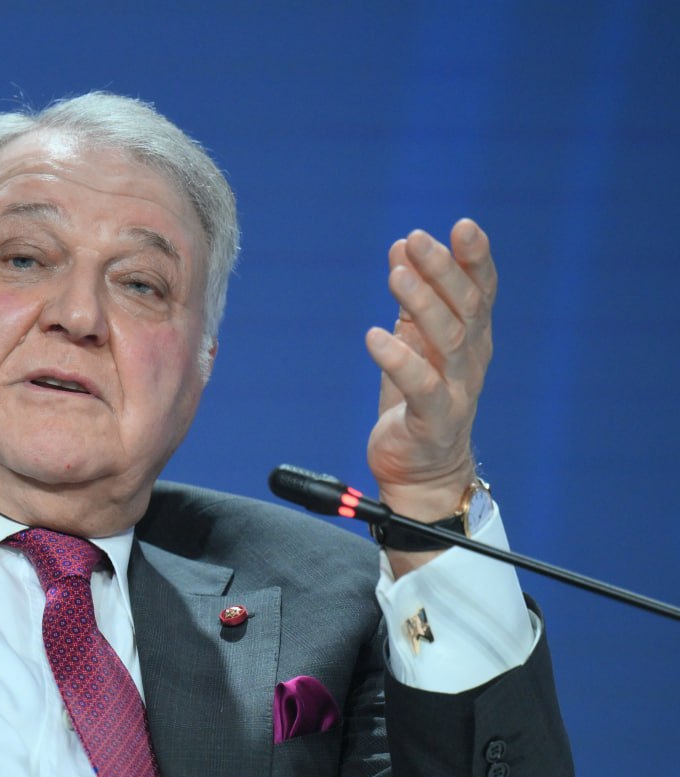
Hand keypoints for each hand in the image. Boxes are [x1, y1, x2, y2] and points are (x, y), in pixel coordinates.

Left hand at [365, 219, 495, 557]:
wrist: (421, 472)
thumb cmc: (419, 403)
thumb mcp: (416, 343)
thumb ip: (413, 300)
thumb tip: (402, 247)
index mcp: (471, 338)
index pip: (481, 291)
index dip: (475, 258)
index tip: (463, 225)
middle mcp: (471, 361)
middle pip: (465, 308)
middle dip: (443, 270)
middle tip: (417, 238)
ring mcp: (457, 391)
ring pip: (448, 341)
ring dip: (422, 303)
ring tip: (396, 275)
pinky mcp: (433, 421)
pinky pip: (420, 387)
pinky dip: (399, 360)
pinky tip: (375, 337)